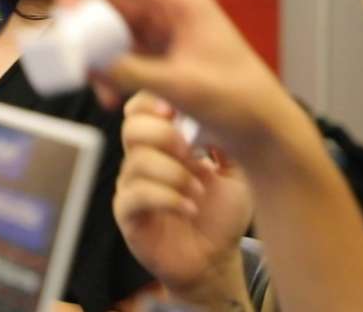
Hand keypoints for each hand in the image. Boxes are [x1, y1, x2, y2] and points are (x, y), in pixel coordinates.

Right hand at [56, 0, 302, 164]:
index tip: (62, 8)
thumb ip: (133, 72)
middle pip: (112, 0)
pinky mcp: (160, 53)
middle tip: (67, 52)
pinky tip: (109, 95)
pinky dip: (110, 69)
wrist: (263, 127)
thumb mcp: (181, 85)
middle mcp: (170, 7)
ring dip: (97, 53)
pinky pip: (122, 51)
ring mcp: (164, 29)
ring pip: (113, 28)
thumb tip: (91, 65)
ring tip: (93, 84)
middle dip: (86, 26)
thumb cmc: (236, 99)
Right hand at [114, 93, 253, 305]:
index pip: (141, 108)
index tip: (178, 111)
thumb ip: (223, 138)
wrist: (217, 260)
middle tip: (192, 151)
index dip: (153, 102)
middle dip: (164, 134)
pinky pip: (136, 196)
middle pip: (132, 128)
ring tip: (200, 189)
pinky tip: (190, 207)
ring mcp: (132, 187)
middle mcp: (141, 160)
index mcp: (162, 143)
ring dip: (174, 173)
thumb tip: (216, 107)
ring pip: (137, 162)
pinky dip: (167, 198)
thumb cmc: (221, 213)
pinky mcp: (128, 215)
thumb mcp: (233, 169)